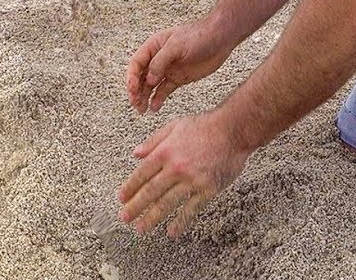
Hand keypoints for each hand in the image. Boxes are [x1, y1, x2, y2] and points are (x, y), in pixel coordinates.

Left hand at [118, 112, 250, 236]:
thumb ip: (154, 140)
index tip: (121, 198)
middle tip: (125, 218)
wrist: (234, 130)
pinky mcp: (208, 189)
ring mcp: (192, 180)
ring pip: (167, 203)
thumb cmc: (205, 125)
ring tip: (142, 228)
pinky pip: (191, 209)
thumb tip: (136, 154)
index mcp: (166, 151)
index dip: (130, 187)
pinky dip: (181, 221)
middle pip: (151, 191)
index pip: (142, 173)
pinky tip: (172, 231)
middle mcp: (176, 167)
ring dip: (152, 217)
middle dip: (136, 207)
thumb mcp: (175, 125)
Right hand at [127, 21, 233, 113]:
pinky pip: (164, 91)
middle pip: (141, 77)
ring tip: (142, 110)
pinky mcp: (178, 78)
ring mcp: (168, 69)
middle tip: (136, 104)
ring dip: (144, 97)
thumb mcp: (176, 46)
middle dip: (136, 91)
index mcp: (154, 47)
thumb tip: (149, 79)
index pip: (136, 64)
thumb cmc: (198, 36)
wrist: (220, 39)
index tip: (132, 90)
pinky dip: (158, 99)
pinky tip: (154, 108)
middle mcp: (158, 59)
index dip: (131, 77)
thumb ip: (160, 62)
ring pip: (150, 86)